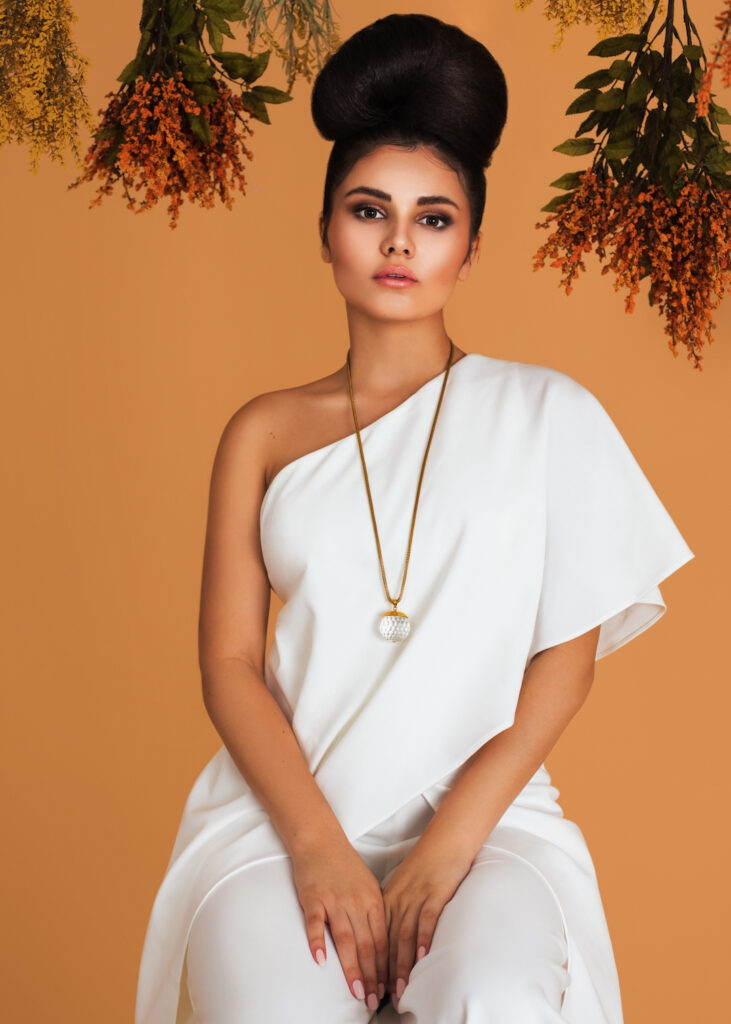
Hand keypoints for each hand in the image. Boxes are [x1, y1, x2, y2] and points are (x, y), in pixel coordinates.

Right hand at [290, 836, 387, 1011]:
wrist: (321, 840)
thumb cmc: (345, 865)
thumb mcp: (368, 886)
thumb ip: (374, 913)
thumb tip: (383, 944)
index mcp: (373, 900)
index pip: (382, 940)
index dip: (386, 967)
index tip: (388, 989)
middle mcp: (356, 902)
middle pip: (367, 945)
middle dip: (372, 976)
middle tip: (373, 1000)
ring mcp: (334, 900)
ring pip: (346, 939)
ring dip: (352, 968)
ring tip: (356, 992)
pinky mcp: (313, 898)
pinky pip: (316, 923)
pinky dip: (318, 942)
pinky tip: (320, 961)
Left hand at [381, 841, 471, 1008]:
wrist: (445, 840)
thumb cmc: (427, 865)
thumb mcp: (404, 887)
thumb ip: (397, 911)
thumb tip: (393, 940)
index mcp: (388, 899)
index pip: (376, 937)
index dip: (373, 965)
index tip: (371, 987)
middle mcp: (398, 900)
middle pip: (386, 941)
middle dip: (383, 973)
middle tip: (381, 998)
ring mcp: (415, 896)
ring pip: (403, 935)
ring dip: (400, 964)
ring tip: (399, 988)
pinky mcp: (434, 892)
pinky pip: (426, 919)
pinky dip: (422, 939)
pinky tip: (421, 958)